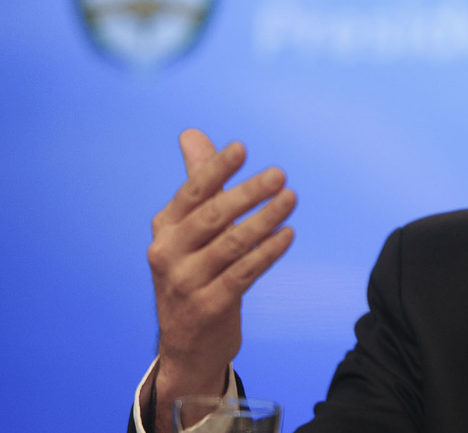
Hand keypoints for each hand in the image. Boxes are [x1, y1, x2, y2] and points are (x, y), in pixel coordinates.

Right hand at [141, 129, 295, 430]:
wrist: (187, 344)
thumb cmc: (195, 273)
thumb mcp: (190, 229)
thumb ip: (198, 183)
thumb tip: (192, 134)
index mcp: (165, 228)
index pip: (192, 192)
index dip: (215, 169)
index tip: (241, 148)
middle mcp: (168, 253)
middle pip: (213, 216)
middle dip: (248, 193)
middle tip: (280, 174)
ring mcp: (185, 283)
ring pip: (231, 244)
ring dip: (265, 219)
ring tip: (291, 198)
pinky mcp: (208, 307)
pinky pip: (243, 273)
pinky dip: (267, 252)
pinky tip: (288, 234)